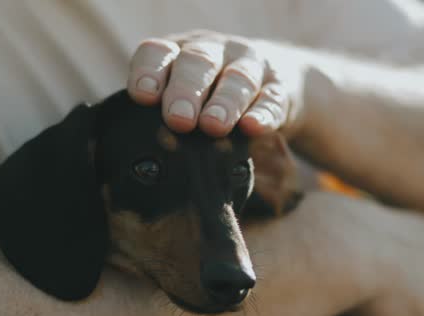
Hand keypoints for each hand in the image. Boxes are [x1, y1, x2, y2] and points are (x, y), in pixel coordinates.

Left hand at [126, 31, 297, 136]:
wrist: (275, 85)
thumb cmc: (213, 100)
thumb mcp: (186, 102)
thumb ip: (168, 118)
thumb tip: (147, 154)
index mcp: (180, 53)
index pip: (159, 53)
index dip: (149, 72)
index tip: (143, 97)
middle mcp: (214, 52)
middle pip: (199, 62)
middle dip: (187, 91)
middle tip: (179, 119)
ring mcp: (249, 66)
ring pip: (237, 78)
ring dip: (225, 102)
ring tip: (214, 126)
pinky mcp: (279, 87)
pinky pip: (272, 98)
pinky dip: (263, 113)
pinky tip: (253, 127)